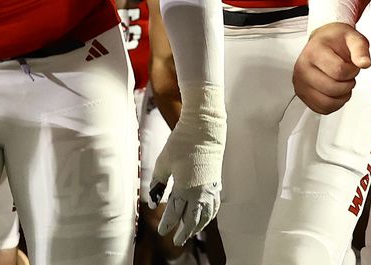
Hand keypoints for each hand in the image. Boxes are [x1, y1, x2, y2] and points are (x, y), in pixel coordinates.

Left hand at [149, 84, 223, 246]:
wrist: (205, 130)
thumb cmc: (181, 144)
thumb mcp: (163, 163)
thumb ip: (157, 183)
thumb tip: (154, 200)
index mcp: (184, 188)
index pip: (174, 214)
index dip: (167, 225)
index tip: (162, 232)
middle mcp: (199, 193)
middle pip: (192, 220)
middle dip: (184, 232)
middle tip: (177, 241)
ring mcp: (209, 189)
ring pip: (205, 216)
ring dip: (197, 227)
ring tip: (190, 233)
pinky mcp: (216, 183)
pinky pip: (214, 207)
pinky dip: (209, 216)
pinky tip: (205, 218)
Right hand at [293, 23, 370, 114]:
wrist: (324, 41)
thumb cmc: (336, 40)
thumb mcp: (353, 38)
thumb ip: (360, 50)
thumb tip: (365, 63)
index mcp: (314, 51)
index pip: (338, 71)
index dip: (352, 71)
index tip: (352, 65)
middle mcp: (303, 67)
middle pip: (332, 89)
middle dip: (347, 84)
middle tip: (347, 74)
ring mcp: (300, 82)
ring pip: (327, 102)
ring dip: (341, 96)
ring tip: (342, 83)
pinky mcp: (302, 94)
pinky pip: (322, 109)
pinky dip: (334, 104)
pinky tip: (336, 91)